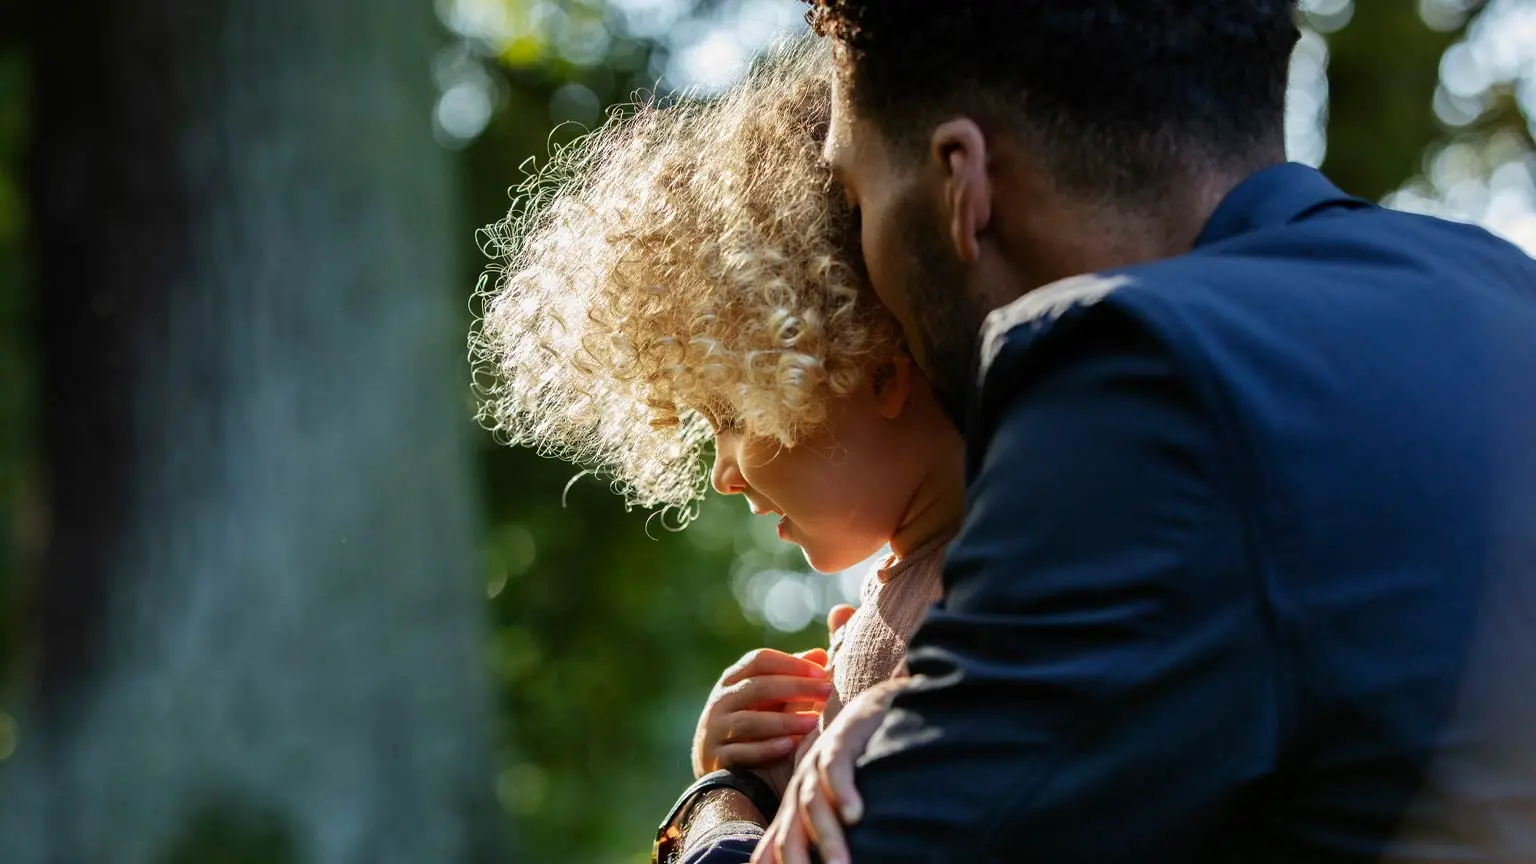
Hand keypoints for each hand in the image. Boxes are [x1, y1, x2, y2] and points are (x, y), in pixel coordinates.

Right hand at [692, 647, 832, 777]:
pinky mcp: (716, 758)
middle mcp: (721, 701)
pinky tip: (790, 746)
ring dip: (784, 721)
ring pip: (749, 721)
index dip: (792, 663)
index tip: (822, 672)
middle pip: (758, 687)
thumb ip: (791, 677)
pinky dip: (766, 748)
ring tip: (813, 722)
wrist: (718, 770)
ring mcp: (715, 730)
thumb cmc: (752, 723)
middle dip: (796, 688)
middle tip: (827, 692)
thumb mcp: (768, 699)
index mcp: (733, 679)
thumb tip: (820, 654)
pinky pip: (742, 752)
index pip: (760, 660)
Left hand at [752, 677, 911, 863]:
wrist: (876, 705)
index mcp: (798, 802)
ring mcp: (817, 762)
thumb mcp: (836, 799)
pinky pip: (836, 769)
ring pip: (814, 806)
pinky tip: (854, 814)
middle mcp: (802, 785)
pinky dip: (842, 791)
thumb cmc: (859, 758)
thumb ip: (821, 831)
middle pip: (791, 834)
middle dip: (797, 863)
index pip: (779, 844)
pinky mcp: (840, 739)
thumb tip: (814, 863)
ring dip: (827, 838)